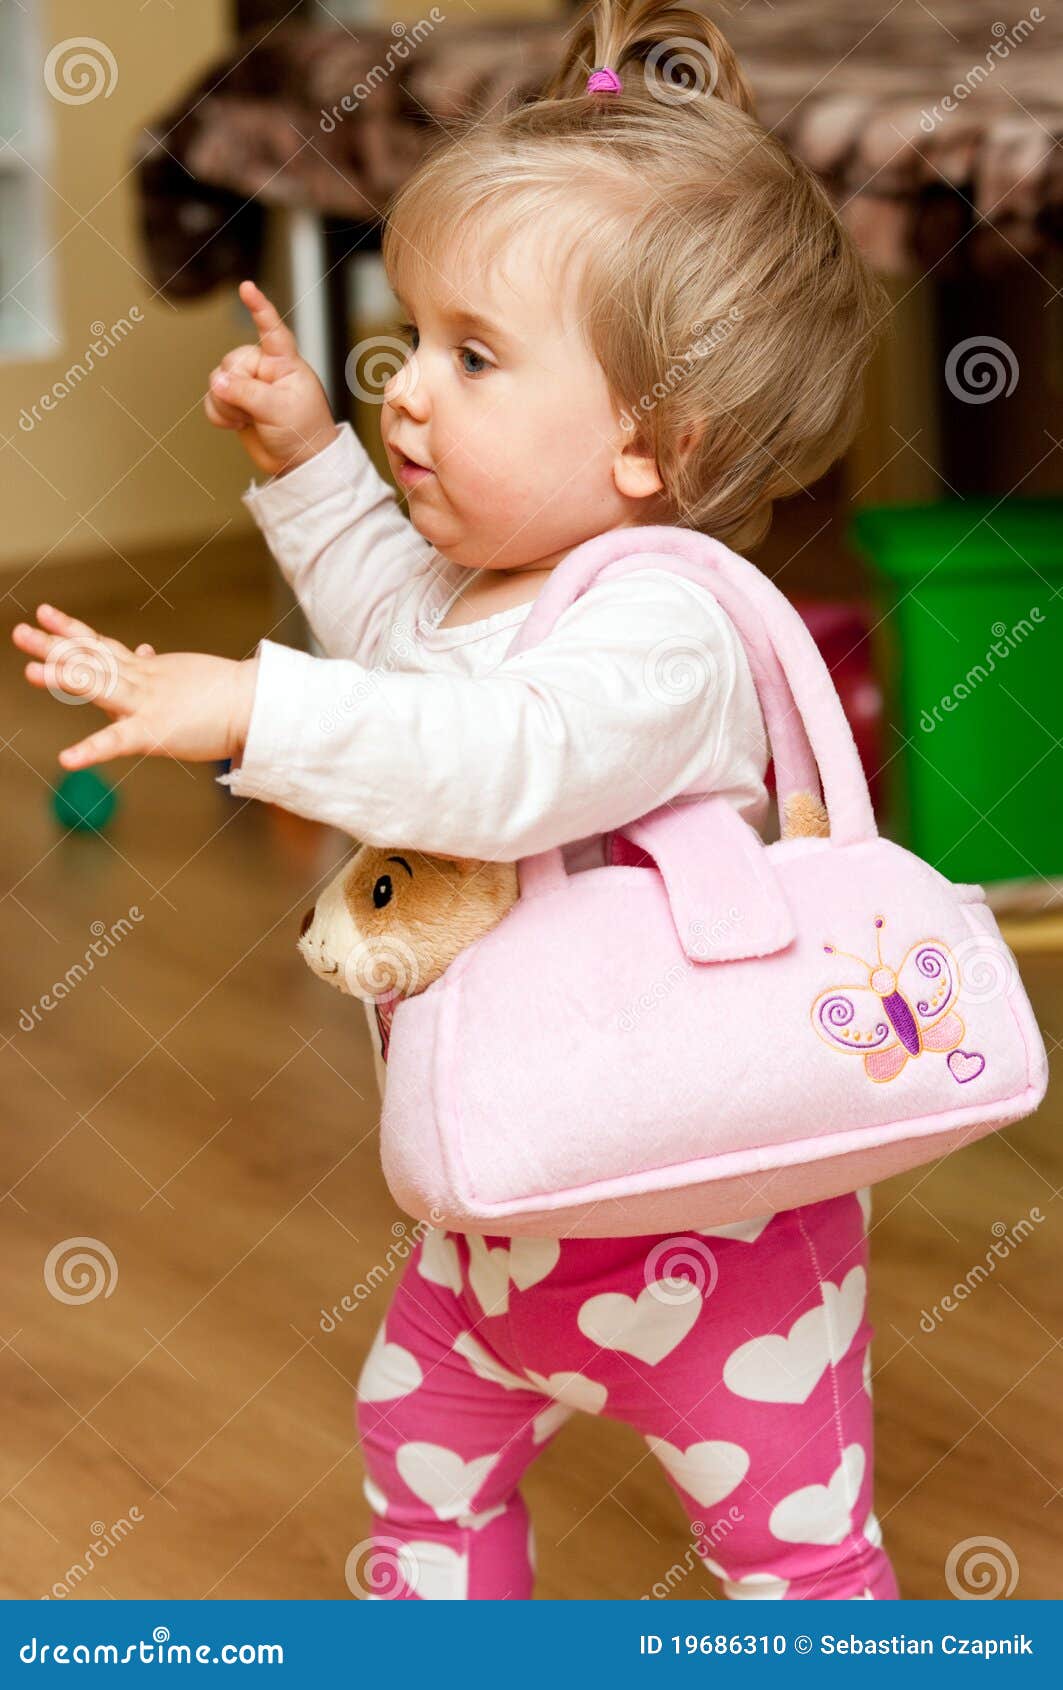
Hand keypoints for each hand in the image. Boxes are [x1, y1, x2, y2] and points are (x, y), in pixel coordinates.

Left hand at [12, 604, 258, 769]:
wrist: (256, 705)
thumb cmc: (227, 695)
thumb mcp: (186, 675)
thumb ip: (159, 668)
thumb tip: (145, 650)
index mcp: (148, 670)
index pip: (103, 646)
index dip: (73, 630)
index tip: (47, 614)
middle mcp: (141, 681)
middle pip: (91, 658)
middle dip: (54, 645)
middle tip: (21, 631)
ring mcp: (145, 704)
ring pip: (98, 686)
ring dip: (63, 679)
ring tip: (31, 671)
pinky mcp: (154, 732)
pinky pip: (117, 742)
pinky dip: (91, 751)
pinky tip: (66, 759)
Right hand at [204, 279, 339, 476]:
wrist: (297, 462)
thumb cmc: (303, 432)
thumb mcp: (279, 410)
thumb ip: (247, 393)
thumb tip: (216, 381)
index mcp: (285, 363)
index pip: (271, 330)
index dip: (259, 308)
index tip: (247, 287)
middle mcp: (264, 369)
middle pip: (231, 362)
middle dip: (235, 387)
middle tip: (253, 410)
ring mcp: (248, 385)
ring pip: (217, 380)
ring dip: (226, 403)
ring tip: (247, 419)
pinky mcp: (235, 402)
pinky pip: (212, 399)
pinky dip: (218, 413)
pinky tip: (235, 424)